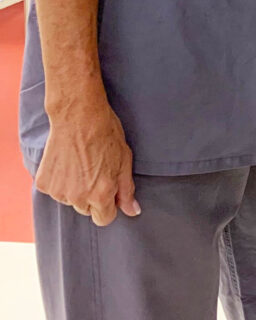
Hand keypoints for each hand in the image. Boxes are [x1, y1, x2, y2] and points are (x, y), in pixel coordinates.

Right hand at [35, 100, 139, 226]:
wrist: (78, 116)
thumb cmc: (106, 134)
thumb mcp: (125, 160)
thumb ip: (127, 190)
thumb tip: (133, 212)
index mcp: (100, 194)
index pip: (104, 219)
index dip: (109, 206)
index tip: (109, 191)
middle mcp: (78, 197)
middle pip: (86, 210)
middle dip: (92, 196)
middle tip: (95, 170)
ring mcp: (58, 191)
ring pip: (70, 200)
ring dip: (75, 188)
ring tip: (81, 163)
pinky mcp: (44, 183)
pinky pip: (55, 190)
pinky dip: (60, 181)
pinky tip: (67, 162)